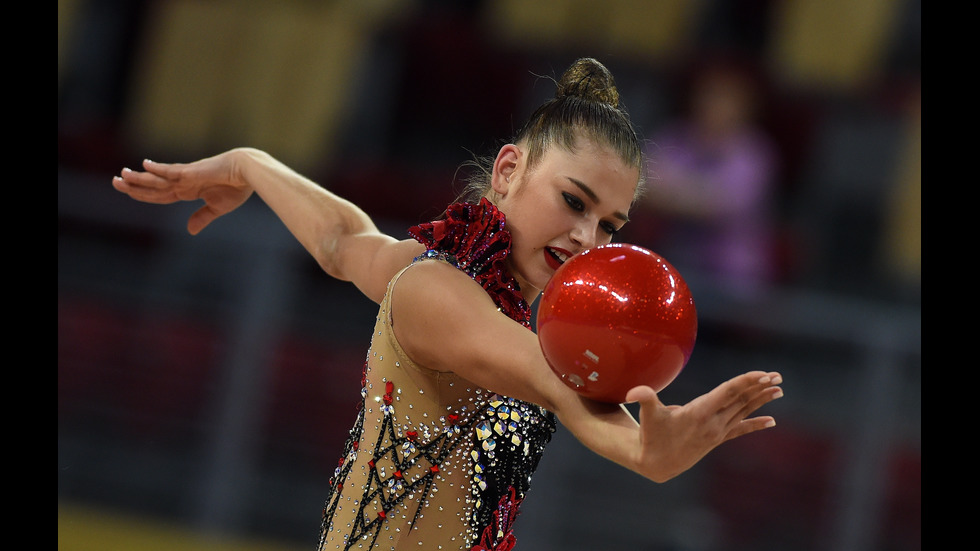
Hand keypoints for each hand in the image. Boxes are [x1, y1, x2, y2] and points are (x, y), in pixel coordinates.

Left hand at [111, 150, 253, 234]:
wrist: (249, 173)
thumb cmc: (236, 187)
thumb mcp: (218, 208)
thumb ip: (202, 217)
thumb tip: (189, 230)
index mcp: (188, 191)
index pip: (160, 195)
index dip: (143, 195)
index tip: (128, 192)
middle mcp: (183, 182)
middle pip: (153, 186)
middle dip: (134, 185)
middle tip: (114, 182)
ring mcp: (187, 176)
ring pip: (158, 179)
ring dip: (140, 178)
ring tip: (122, 175)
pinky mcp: (193, 172)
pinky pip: (173, 170)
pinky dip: (159, 168)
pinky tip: (145, 164)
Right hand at [626, 371, 782, 481]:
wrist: (656, 464)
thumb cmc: (650, 435)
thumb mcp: (647, 415)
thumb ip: (644, 399)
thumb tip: (632, 393)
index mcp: (699, 412)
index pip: (728, 392)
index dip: (746, 381)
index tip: (763, 374)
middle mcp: (712, 422)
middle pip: (740, 400)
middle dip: (760, 387)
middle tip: (777, 376)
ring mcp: (716, 432)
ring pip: (743, 411)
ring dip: (761, 399)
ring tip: (779, 389)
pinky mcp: (716, 439)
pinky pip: (740, 429)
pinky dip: (756, 424)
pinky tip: (771, 421)